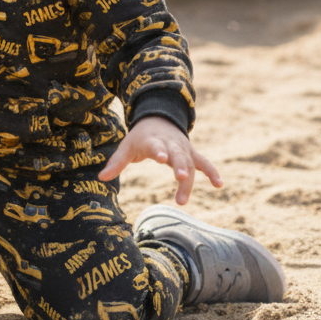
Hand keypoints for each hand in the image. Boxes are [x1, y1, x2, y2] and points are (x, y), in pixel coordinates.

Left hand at [98, 115, 222, 205]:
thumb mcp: (126, 147)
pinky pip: (204, 162)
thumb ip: (116, 163)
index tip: (161, 158)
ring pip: (190, 163)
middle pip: (178, 154)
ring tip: (183, 199)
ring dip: (191, 178)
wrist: (158, 119)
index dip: (159, 151)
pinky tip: (219, 185)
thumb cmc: (140, 138)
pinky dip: (212, 172)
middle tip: (181, 178)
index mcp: (153, 141)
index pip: (156, 146)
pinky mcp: (192, 153)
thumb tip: (101, 178)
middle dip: (180, 165)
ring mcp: (183, 148)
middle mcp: (171, 144)